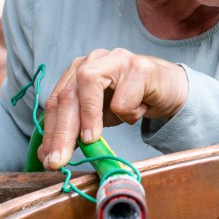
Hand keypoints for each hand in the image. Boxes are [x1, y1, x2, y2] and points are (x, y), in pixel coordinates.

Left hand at [40, 48, 187, 169]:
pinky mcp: (139, 66)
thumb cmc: (132, 101)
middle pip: (68, 94)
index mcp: (78, 70)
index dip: (50, 132)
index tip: (49, 159)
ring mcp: (116, 58)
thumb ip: (76, 128)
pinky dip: (130, 114)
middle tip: (59, 160)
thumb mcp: (99, 117)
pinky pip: (124, 99)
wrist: (169, 90)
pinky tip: (140, 109)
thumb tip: (49, 154)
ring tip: (92, 140)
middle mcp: (93, 59)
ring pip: (90, 84)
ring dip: (88, 118)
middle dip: (62, 131)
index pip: (56, 101)